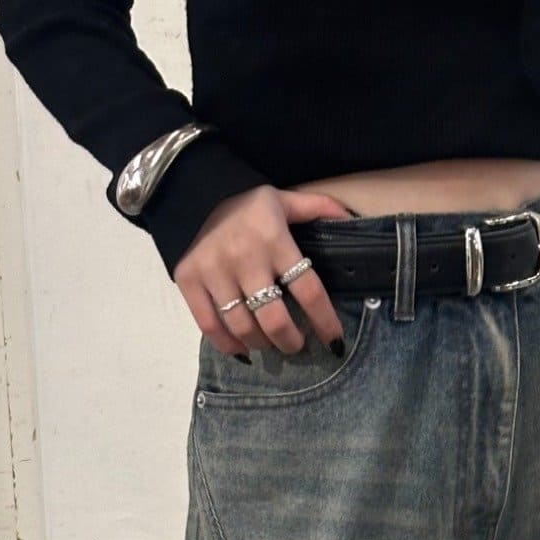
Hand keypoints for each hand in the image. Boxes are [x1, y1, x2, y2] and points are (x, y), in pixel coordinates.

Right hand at [173, 184, 354, 358]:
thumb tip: (350, 219)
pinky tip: (241, 348)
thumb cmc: (246, 204)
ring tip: (269, 343)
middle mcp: (245, 258)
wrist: (192, 191)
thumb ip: (317, 208)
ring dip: (261, 344)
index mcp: (274, 239)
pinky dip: (227, 345)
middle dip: (290, 341)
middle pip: (274, 318)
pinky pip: (209, 326)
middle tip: (296, 345)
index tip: (335, 342)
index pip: (308, 289)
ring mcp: (214, 271)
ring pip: (243, 327)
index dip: (325, 321)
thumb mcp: (284, 199)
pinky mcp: (189, 280)